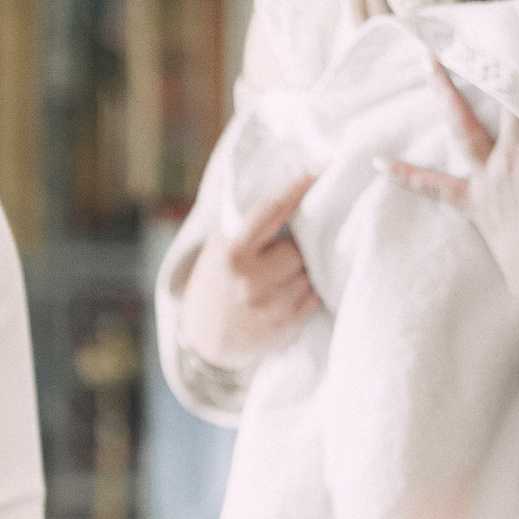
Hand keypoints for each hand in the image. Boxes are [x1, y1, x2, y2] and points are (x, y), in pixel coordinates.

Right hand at [176, 174, 319, 370]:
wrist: (204, 342)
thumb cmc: (214, 285)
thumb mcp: (216, 250)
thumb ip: (243, 224)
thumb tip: (284, 193)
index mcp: (231, 254)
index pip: (270, 213)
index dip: (293, 193)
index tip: (312, 176)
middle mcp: (250, 281)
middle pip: (296, 250)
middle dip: (289, 252)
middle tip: (273, 261)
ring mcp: (270, 306)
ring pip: (308, 274)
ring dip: (299, 274)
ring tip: (276, 282)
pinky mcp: (285, 326)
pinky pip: (314, 296)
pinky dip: (304, 293)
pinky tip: (284, 297)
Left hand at [384, 61, 518, 341]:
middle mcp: (511, 157)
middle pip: (507, 100)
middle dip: (499, 64)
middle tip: (489, 33)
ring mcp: (489, 180)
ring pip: (464, 127)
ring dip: (446, 93)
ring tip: (429, 62)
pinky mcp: (476, 206)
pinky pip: (436, 187)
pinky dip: (407, 175)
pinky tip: (380, 163)